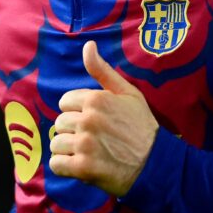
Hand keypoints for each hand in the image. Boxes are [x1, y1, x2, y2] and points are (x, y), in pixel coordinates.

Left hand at [49, 40, 158, 196]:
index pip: (64, 102)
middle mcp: (88, 120)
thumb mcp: (127, 92)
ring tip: (89, 152)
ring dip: (68, 150)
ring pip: (56, 143)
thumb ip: (102, 70)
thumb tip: (88, 45)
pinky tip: (81, 165)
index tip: (94, 121)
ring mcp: (85, 144)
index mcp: (95, 99)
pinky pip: (56, 164)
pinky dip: (65, 167)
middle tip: (94, 138)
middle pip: (59, 123)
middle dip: (73, 131)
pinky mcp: (83, 168)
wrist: (156, 163)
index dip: (77, 112)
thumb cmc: (141, 126)